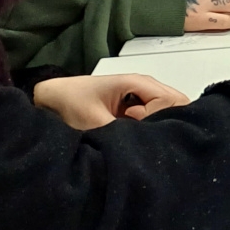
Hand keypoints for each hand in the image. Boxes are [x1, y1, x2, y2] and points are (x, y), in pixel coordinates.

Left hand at [33, 73, 189, 128]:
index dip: (158, 116)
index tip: (133, 124)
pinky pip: (157, 115)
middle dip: (167, 121)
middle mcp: (146, 86)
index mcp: (138, 82)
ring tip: (137, 134)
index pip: (172, 100)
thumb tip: (146, 147)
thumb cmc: (72, 104)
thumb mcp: (95, 121)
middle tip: (142, 134)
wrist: (52, 98)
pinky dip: (152, 126)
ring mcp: (143, 96)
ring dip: (158, 125)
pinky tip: (136, 134)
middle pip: (177, 103)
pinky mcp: (138, 106)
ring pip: (169, 110)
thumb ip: (123, 132)